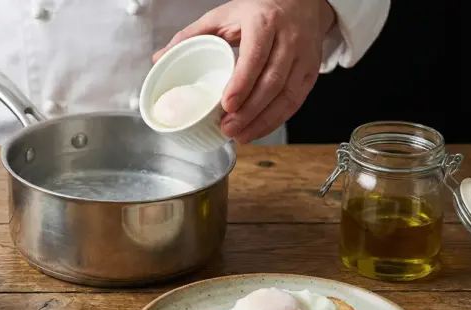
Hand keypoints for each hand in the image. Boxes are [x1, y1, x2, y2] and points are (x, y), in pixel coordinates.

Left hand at [154, 0, 335, 143]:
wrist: (302, 2)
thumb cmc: (258, 10)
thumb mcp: (223, 15)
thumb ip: (191, 35)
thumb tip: (159, 58)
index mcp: (263, 21)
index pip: (256, 54)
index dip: (243, 82)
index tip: (227, 104)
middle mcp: (288, 38)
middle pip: (273, 81)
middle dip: (250, 111)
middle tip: (228, 128)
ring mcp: (303, 56)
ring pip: (287, 95)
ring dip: (263, 121)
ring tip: (240, 136)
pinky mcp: (311, 71)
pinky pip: (296, 101)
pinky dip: (276, 120)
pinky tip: (258, 130)